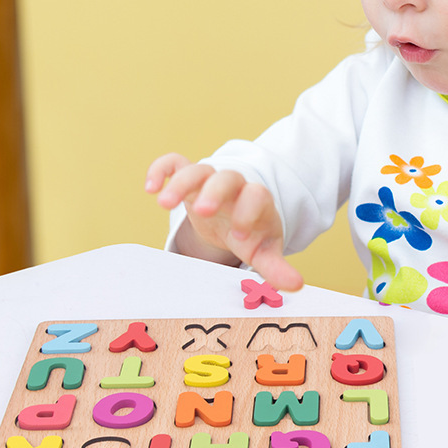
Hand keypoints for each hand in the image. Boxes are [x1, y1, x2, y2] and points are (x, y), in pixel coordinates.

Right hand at [146, 153, 303, 290]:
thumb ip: (275, 267)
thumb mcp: (263, 250)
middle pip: (226, 177)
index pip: (256, 196)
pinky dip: (162, 169)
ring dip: (181, 182)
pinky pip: (175, 163)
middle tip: (202, 211)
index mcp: (256, 201)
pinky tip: (151, 188)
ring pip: (197, 170)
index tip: (239, 235)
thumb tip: (296, 285)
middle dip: (215, 192)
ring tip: (163, 203)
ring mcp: (209, 180)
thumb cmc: (251, 234)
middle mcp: (233, 187)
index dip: (248, 212)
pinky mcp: (189, 179)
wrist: (236, 217)